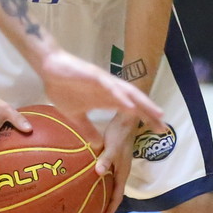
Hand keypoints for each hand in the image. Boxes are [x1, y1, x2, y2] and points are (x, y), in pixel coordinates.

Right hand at [35, 47, 163, 130]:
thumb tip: (97, 144)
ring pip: (127, 93)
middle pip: (135, 101)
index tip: (158, 130)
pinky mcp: (94, 76)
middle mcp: (110, 90)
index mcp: (107, 99)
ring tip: (156, 113)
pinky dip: (121, 96)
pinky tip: (130, 105)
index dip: (145, 118)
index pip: (131, 110)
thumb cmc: (62, 88)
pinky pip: (110, 87)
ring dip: (142, 103)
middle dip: (150, 113)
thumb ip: (87, 128)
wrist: (49, 68)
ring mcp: (104, 82)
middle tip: (164, 126)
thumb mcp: (75, 115)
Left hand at [93, 111, 137, 212]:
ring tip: (92, 204)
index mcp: (122, 173)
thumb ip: (105, 159)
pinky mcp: (114, 158)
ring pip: (111, 186)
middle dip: (105, 208)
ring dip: (103, 197)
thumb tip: (98, 172)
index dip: (109, 211)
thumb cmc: (120, 132)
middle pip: (114, 195)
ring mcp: (118, 166)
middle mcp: (121, 172)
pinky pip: (107, 176)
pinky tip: (90, 181)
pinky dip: (100, 183)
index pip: (116, 197)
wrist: (127, 119)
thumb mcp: (112, 146)